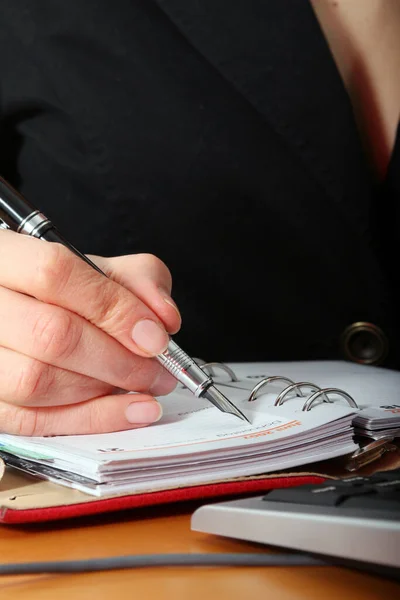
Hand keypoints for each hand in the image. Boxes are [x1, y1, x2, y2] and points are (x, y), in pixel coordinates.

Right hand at [0, 230, 180, 435]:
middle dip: (119, 359)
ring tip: (144, 386)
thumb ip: (138, 280)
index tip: (155, 336)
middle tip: (159, 369)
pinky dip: (91, 419)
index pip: (54, 274)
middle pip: (50, 333)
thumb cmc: (62, 290)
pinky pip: (32, 420)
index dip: (113, 308)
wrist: (24, 310)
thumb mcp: (100, 268)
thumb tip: (164, 319)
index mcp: (4, 258)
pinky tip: (129, 411)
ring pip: (37, 381)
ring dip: (104, 391)